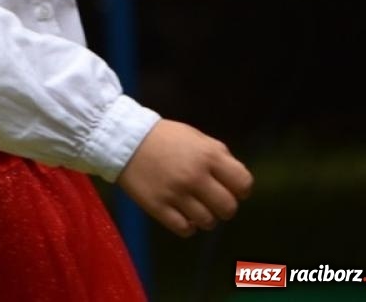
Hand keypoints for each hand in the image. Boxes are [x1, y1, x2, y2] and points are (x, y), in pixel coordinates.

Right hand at [118, 119, 252, 236]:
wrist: (122, 139)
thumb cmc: (163, 137)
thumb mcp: (195, 136)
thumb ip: (219, 155)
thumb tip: (236, 180)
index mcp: (208, 155)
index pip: (244, 184)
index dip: (240, 190)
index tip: (229, 189)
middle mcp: (195, 176)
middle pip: (228, 208)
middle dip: (224, 207)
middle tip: (211, 201)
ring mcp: (176, 193)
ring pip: (208, 222)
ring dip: (204, 218)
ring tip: (193, 208)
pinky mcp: (158, 207)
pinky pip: (185, 230)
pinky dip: (187, 226)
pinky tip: (181, 216)